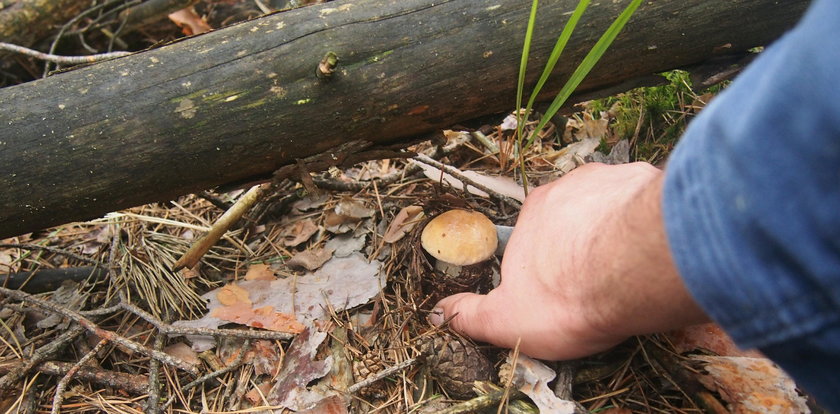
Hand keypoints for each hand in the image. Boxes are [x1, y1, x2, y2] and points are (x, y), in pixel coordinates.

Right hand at [432, 162, 708, 359]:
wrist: (633, 270)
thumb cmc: (567, 296)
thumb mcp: (506, 320)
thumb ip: (470, 316)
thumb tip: (439, 314)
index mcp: (532, 213)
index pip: (533, 234)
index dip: (545, 262)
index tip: (561, 288)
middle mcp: (566, 188)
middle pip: (574, 218)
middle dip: (583, 245)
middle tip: (598, 283)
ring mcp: (609, 181)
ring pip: (611, 208)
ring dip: (618, 233)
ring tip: (632, 271)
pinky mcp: (647, 183)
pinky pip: (647, 204)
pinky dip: (650, 226)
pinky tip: (657, 254)